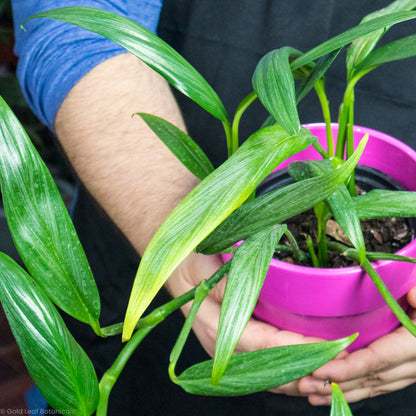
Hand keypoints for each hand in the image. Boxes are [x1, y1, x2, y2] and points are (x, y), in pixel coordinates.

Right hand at [166, 252, 325, 395]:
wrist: (175, 261)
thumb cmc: (191, 258)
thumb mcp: (208, 263)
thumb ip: (232, 282)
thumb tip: (266, 289)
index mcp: (214, 325)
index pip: (264, 343)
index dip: (299, 348)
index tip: (333, 347)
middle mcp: (221, 346)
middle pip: (268, 370)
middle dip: (307, 371)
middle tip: (345, 365)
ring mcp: (226, 350)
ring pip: (267, 374)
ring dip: (301, 376)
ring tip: (335, 372)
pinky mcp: (233, 346)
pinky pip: (263, 366)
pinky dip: (289, 370)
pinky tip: (310, 368)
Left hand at [297, 286, 415, 404]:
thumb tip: (412, 293)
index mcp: (414, 345)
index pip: (375, 360)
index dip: (346, 368)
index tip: (320, 370)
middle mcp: (411, 364)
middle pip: (367, 378)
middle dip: (334, 384)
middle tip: (303, 383)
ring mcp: (407, 371)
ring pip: (370, 386)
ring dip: (339, 391)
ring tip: (309, 393)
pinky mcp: (403, 371)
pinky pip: (376, 385)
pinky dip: (354, 390)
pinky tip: (332, 392)